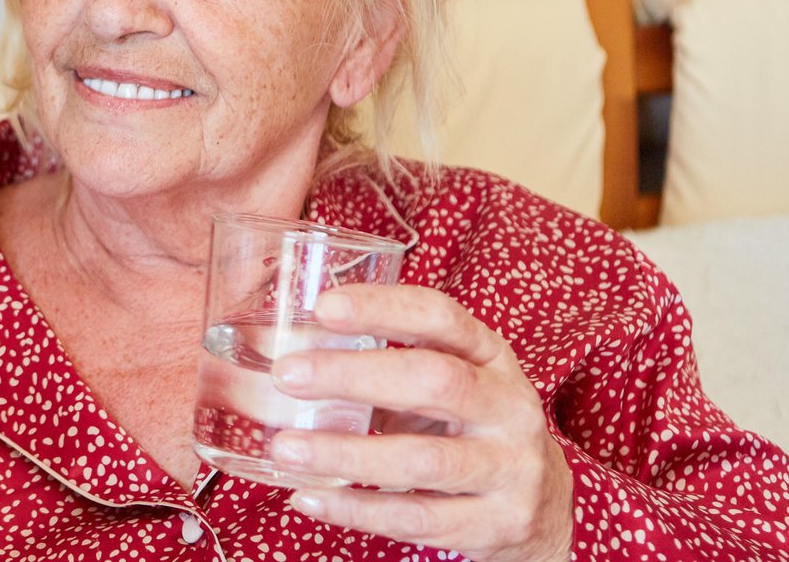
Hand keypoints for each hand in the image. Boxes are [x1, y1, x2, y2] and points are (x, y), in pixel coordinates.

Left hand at [267, 285, 572, 561]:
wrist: (546, 506)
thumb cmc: (471, 428)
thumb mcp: (452, 384)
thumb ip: (389, 366)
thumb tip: (289, 356)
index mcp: (492, 359)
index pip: (442, 317)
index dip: (385, 307)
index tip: (323, 307)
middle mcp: (509, 408)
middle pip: (435, 381)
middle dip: (354, 376)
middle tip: (287, 375)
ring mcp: (509, 469)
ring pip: (422, 460)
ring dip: (345, 454)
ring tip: (284, 447)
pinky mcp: (498, 524)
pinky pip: (416, 518)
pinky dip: (355, 509)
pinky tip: (308, 497)